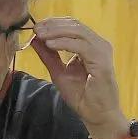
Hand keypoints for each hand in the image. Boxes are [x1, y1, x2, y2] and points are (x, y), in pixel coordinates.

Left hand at [31, 17, 128, 138]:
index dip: (54, 23)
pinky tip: (50, 45)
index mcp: (91, 46)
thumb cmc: (83, 97)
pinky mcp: (102, 61)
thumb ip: (49, 56)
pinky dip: (64, 43)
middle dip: (53, 25)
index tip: (36, 27)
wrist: (97, 116)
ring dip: (56, 32)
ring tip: (40, 35)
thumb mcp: (59, 72)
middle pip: (75, 25)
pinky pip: (81, 46)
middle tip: (36, 28)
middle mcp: (99, 45)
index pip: (73, 26)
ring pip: (78, 32)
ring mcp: (102, 52)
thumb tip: (35, 39)